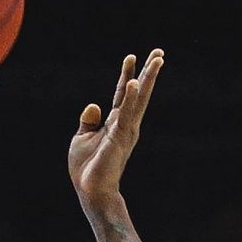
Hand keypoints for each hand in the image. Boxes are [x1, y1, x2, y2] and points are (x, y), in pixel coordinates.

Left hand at [70, 49, 162, 209]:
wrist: (90, 189)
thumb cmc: (87, 167)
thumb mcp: (82, 138)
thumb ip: (88, 121)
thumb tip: (93, 104)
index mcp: (114, 123)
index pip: (121, 94)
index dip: (126, 75)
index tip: (131, 57)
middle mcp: (124, 123)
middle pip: (137, 92)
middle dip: (148, 72)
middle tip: (159, 52)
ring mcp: (125, 129)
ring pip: (138, 99)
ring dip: (147, 78)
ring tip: (157, 60)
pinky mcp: (120, 136)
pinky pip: (125, 113)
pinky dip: (130, 97)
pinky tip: (134, 82)